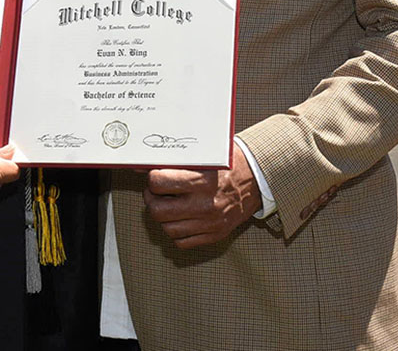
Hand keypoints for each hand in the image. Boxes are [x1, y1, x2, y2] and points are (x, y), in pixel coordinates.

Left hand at [143, 142, 260, 248]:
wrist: (256, 181)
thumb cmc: (226, 164)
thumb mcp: (203, 155)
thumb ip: (173, 161)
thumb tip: (140, 166)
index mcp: (201, 180)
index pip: (158, 183)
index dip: (152, 179)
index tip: (155, 176)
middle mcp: (204, 204)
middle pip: (158, 210)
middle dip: (152, 200)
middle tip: (156, 193)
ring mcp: (209, 223)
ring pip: (167, 229)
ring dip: (163, 217)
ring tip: (168, 204)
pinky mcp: (214, 235)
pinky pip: (182, 242)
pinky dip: (176, 232)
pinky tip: (180, 217)